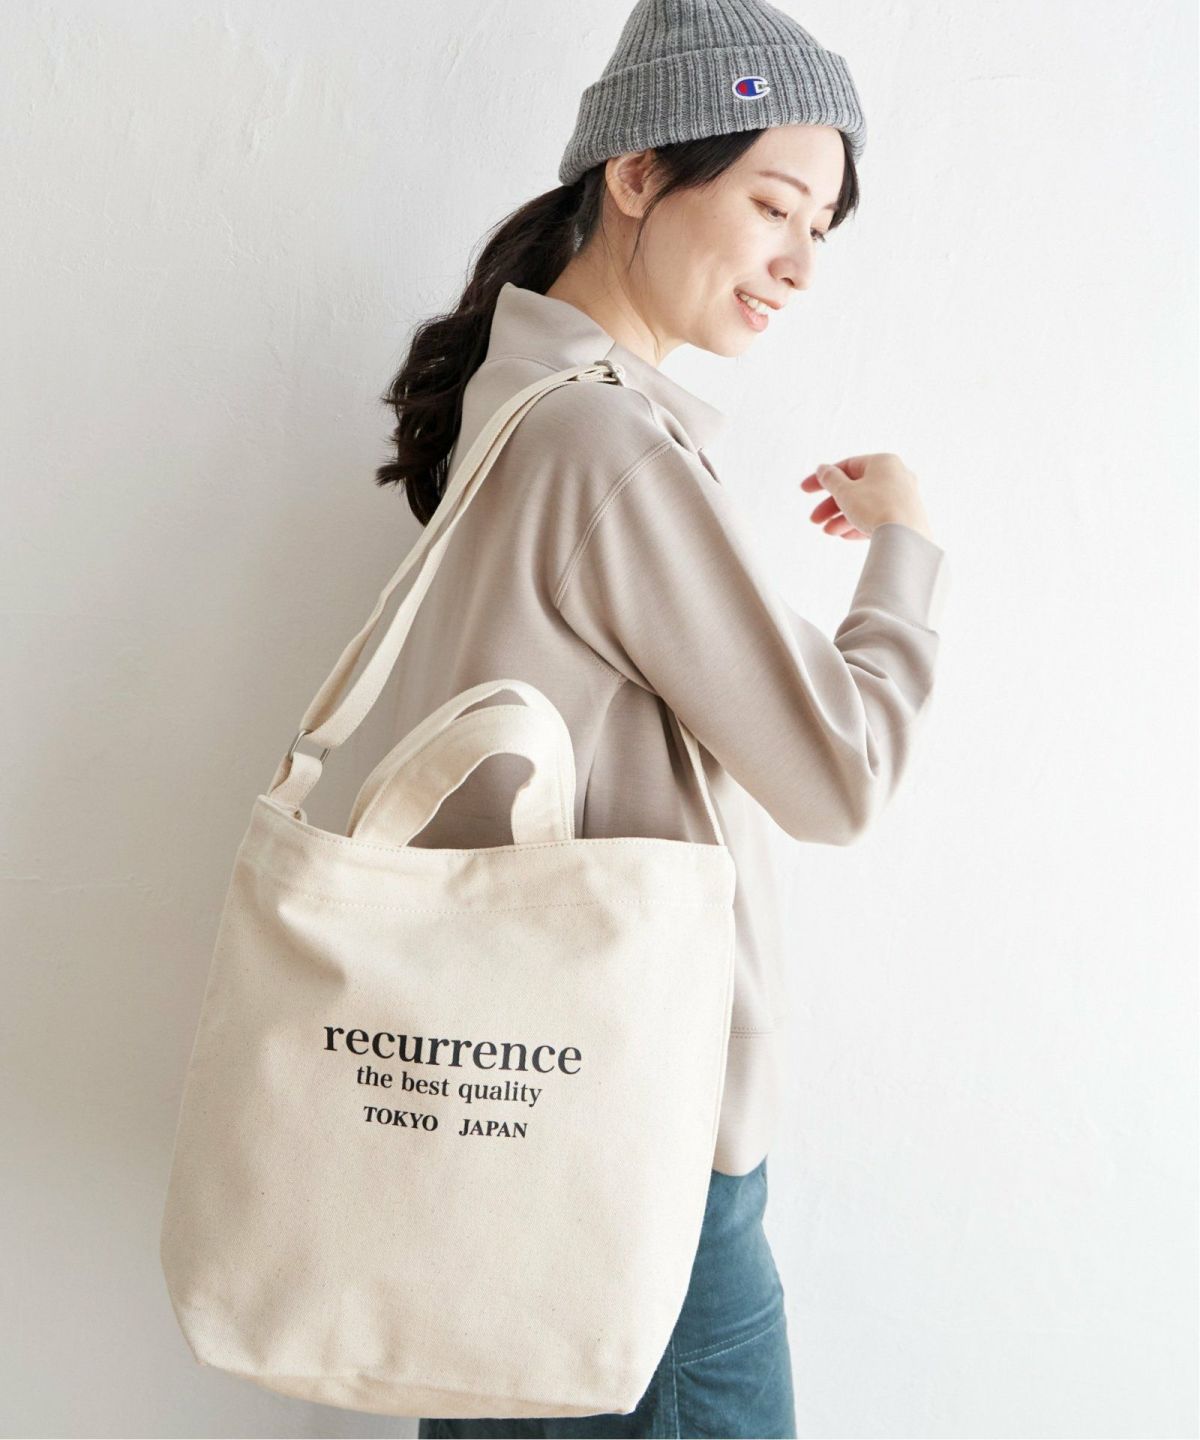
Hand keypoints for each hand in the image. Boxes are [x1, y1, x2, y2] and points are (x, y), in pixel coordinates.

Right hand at [800, 452, 934, 542]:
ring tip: (828, 531)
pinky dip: (861, 524)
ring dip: (844, 517)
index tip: (806, 490)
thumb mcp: (845, 492)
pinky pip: (879, 517)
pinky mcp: (908, 517)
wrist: (906, 538)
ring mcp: (904, 497)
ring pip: (867, 505)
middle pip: (856, 488)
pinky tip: (846, 536)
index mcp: (883, 462)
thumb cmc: (876, 508)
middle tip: (814, 519)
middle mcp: (897, 476)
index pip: (847, 466)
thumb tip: (824, 469)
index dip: (823, 478)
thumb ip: (831, 479)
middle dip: (832, 505)